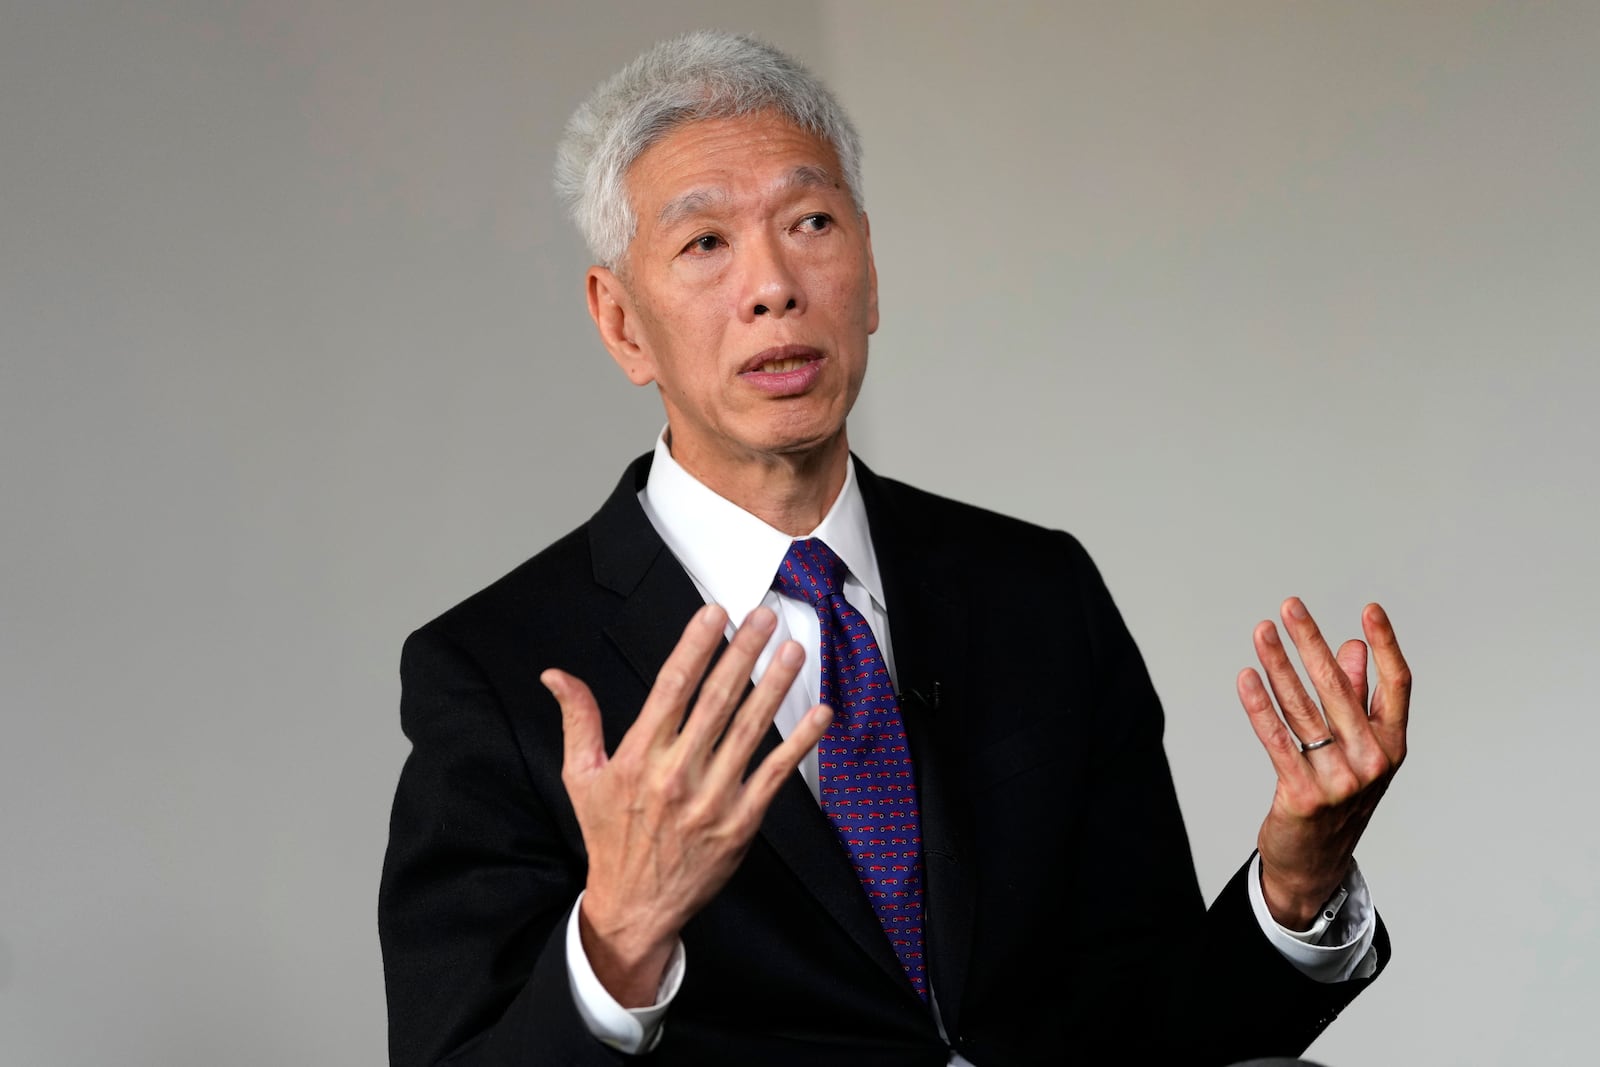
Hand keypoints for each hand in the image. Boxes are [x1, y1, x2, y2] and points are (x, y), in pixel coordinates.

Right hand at [540, 603, 829, 1006]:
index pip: (671, 688)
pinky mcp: (741, 822)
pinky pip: (775, 774)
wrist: (634, 907)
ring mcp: (713, 799)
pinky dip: (800, 743)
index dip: (695, 646)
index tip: (714, 613)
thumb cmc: (609, 836)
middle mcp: (677, 773)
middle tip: (763, 617)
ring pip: (750, 731)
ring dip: (774, 686)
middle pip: (716, 700)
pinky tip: (819, 715)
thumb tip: (555, 675)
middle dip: (742, 653)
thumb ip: (577, 720)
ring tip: (792, 651)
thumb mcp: (581, 777)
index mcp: (638, 757)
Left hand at [1236, 598, 1410, 928]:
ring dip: (1278, 664)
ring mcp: (1339, 780)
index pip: (1397, 685)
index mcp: (1392, 745)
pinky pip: (1277, 740)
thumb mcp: (1359, 750)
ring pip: (1302, 708)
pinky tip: (1247, 677)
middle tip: (1290, 606)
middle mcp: (1372, 761)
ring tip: (1262, 632)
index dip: (1386, 645)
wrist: (1315, 863)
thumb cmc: (1339, 797)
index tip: (1370, 609)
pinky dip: (1259, 706)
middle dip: (1311, 641)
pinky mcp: (1303, 795)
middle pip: (1339, 687)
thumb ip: (1358, 699)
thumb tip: (1353, 647)